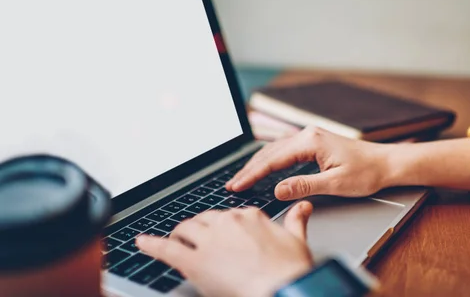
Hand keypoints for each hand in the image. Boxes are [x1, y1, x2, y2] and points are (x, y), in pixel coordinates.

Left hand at [136, 202, 313, 296]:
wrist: (281, 289)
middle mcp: (227, 223)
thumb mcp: (297, 240)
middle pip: (204, 220)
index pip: (229, 215)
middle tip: (197, 240)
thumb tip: (303, 205)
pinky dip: (151, 245)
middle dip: (199, 230)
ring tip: (173, 240)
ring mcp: (208, 241)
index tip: (222, 235)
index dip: (223, 227)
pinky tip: (142, 243)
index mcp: (249, 217)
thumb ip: (296, 220)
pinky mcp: (193, 261)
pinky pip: (165, 248)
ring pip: (184, 229)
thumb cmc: (290, 271)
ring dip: (178, 235)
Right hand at [227, 127, 395, 199]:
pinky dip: (270, 160)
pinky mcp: (314, 142)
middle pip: (270, 152)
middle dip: (249, 169)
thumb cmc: (367, 172)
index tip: (236, 185)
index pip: (273, 159)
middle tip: (232, 184)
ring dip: (257, 164)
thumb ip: (304, 186)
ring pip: (276, 150)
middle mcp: (308, 134)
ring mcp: (311, 137)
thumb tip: (277, 189)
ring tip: (241, 177)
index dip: (252, 174)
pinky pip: (285, 150)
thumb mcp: (335, 184)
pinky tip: (263, 168)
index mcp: (311, 141)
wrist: (387, 163)